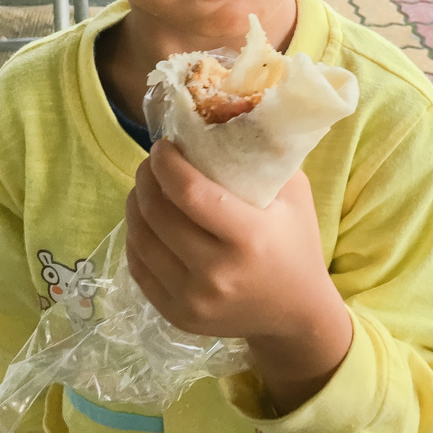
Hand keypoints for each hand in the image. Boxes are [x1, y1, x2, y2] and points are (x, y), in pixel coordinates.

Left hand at [126, 140, 351, 412]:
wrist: (297, 316)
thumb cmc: (297, 245)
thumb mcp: (295, 195)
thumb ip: (265, 159)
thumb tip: (232, 115)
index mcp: (249, 236)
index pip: (189, 192)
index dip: (166, 163)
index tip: (163, 145)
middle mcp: (216, 272)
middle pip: (158, 214)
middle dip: (146, 179)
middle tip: (152, 162)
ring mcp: (193, 299)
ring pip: (142, 240)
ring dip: (135, 205)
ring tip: (144, 187)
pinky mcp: (177, 316)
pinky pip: (139, 268)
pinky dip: (136, 238)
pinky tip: (144, 221)